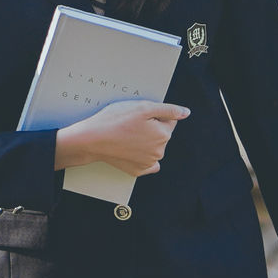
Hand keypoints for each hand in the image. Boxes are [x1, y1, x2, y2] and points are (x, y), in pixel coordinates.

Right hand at [54, 99, 185, 178]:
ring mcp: (149, 163)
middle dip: (151, 128)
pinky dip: (141, 156)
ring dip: (145, 141)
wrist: (91, 140)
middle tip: (131, 124)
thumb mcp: (142, 107)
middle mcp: (159, 151)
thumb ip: (168, 110)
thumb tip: (186, 113)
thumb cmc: (115, 120)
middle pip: (161, 134)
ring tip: (126, 135)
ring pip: (154, 147)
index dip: (154, 115)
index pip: (169, 120)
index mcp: (164, 134)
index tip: (139, 116)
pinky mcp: (138, 170)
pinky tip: (129, 149)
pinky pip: (147, 162)